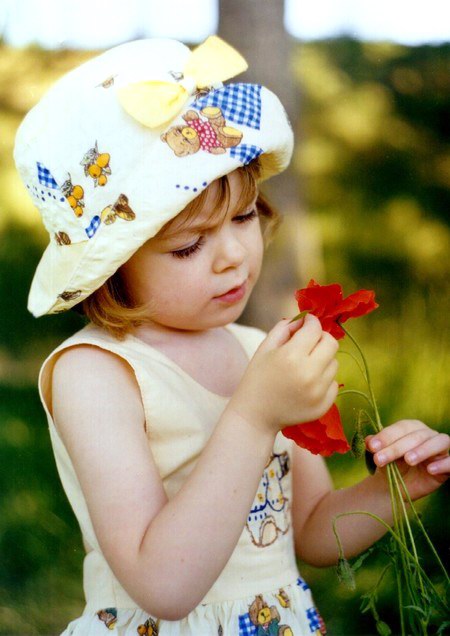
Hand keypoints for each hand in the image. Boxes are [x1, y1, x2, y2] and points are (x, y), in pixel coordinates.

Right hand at [230, 314, 338, 434]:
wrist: (255, 415)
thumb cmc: (257, 378)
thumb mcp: (265, 348)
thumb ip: (284, 328)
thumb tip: (304, 320)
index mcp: (292, 356)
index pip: (314, 329)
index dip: (311, 321)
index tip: (306, 323)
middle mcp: (309, 373)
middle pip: (331, 343)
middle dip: (321, 338)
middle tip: (309, 342)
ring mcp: (318, 391)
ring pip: (334, 363)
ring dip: (322, 359)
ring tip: (305, 366)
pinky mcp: (323, 405)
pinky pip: (334, 383)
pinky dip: (324, 379)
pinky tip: (307, 383)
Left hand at [366, 419, 449, 500]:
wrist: (396, 485)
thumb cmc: (390, 464)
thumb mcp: (379, 454)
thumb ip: (374, 445)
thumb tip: (367, 440)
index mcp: (412, 427)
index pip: (402, 427)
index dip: (387, 436)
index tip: (372, 447)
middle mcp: (428, 434)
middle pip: (416, 436)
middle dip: (396, 447)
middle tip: (380, 459)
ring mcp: (440, 449)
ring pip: (438, 443)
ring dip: (423, 450)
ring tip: (408, 460)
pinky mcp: (448, 465)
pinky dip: (443, 463)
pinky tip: (430, 469)